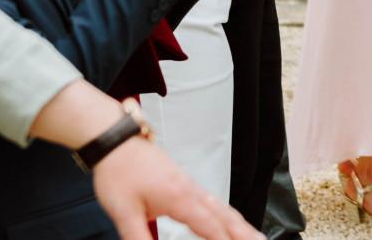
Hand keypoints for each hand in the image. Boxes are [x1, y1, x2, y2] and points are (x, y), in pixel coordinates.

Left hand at [95, 136, 263, 239]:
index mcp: (179, 197)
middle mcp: (190, 190)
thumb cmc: (119, 170)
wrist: (117, 142)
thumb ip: (139, 237)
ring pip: (222, 207)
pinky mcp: (184, 183)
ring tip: (254, 235)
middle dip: (245, 232)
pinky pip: (213, 201)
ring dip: (239, 223)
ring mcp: (189, 186)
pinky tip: (226, 219)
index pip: (210, 226)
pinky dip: (226, 213)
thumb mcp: (124, 211)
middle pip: (225, 215)